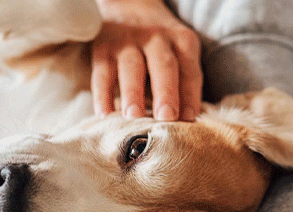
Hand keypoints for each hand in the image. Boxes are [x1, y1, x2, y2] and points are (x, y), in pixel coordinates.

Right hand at [91, 0, 201, 120]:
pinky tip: (105, 115)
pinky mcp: (103, 48)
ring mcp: (128, 42)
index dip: (190, 95)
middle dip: (166, 92)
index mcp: (182, 40)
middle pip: (163, 65)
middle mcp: (156, 38)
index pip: (189, 71)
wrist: (128, 8)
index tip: (189, 119)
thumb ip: (184, 82)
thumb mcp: (179, 52)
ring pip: (131, 68)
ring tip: (134, 116)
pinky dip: (102, 95)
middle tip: (166, 117)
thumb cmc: (160, 44)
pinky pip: (102, 74)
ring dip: (132, 94)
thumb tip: (186, 120)